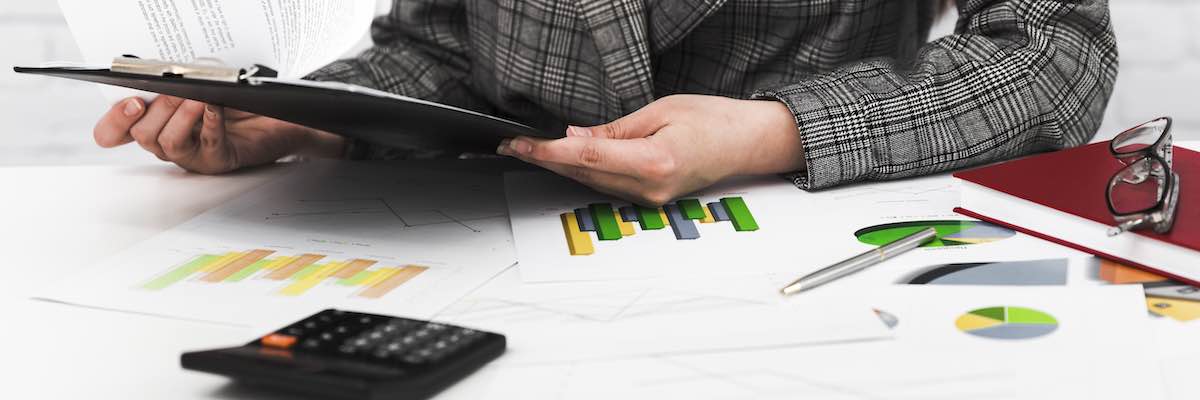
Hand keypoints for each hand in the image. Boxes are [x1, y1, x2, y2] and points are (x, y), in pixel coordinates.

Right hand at [94, 96, 345, 173]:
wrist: (279, 114)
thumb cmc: (238, 97)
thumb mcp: (202, 81)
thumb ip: (178, 80)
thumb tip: (166, 76)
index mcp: (155, 122)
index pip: (114, 132)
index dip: (114, 121)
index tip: (130, 102)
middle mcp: (168, 141)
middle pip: (141, 134)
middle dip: (157, 108)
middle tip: (174, 90)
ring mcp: (192, 155)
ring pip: (167, 144)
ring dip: (180, 117)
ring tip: (197, 98)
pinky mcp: (218, 161)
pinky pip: (206, 144)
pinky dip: (208, 122)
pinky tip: (214, 107)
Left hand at [496, 94, 805, 204]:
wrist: (748, 143)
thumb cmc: (714, 121)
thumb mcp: (661, 111)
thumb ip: (614, 129)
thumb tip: (575, 135)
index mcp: (653, 162)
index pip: (586, 155)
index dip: (548, 150)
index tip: (521, 144)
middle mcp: (649, 188)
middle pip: (583, 174)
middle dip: (544, 159)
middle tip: (513, 145)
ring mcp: (650, 198)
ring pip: (591, 183)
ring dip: (560, 167)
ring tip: (529, 151)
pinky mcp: (651, 198)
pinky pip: (607, 186)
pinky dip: (583, 172)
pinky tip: (565, 160)